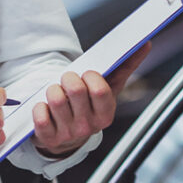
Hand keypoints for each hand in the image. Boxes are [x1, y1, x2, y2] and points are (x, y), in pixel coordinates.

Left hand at [32, 42, 150, 157]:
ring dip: (52, 90)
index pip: (101, 90)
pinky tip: (44, 107)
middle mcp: (89, 126)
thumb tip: (144, 45)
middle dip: (68, 78)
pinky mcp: (48, 137)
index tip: (86, 74)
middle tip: (67, 80)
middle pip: (76, 91)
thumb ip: (124, 68)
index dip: (90, 76)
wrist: (66, 137)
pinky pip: (39, 116)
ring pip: (56, 100)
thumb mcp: (106, 91)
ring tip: (56, 93)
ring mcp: (68, 133)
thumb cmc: (88, 107)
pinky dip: (38, 107)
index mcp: (105, 114)